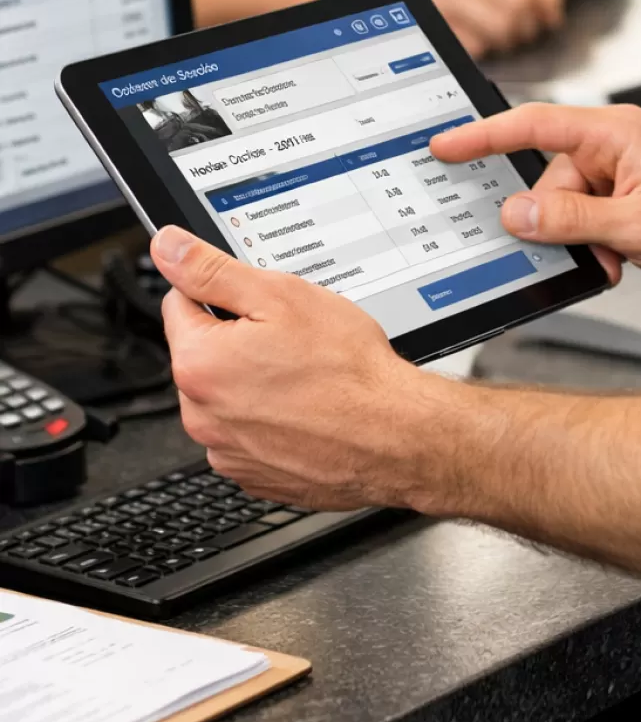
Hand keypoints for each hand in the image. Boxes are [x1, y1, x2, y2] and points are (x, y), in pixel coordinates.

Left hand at [151, 226, 444, 510]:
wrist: (392, 435)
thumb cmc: (344, 367)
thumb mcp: (279, 296)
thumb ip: (212, 270)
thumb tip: (167, 247)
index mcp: (197, 363)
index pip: (180, 303)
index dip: (223, 293)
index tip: (258, 303)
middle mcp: (200, 415)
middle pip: (203, 353)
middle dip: (238, 339)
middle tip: (291, 337)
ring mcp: (226, 451)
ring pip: (226, 396)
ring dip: (253, 383)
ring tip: (304, 375)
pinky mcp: (252, 475)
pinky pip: (248, 433)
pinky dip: (271, 420)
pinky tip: (307, 409)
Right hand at [432, 103, 640, 287]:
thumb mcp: (638, 228)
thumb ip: (571, 220)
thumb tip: (517, 213)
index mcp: (614, 132)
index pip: (533, 125)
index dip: (482, 135)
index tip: (445, 145)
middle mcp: (614, 141)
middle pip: (549, 177)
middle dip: (557, 221)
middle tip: (587, 252)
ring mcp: (622, 165)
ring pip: (568, 202)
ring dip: (582, 237)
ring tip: (618, 258)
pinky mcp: (628, 188)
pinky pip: (589, 211)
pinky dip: (596, 238)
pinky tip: (622, 256)